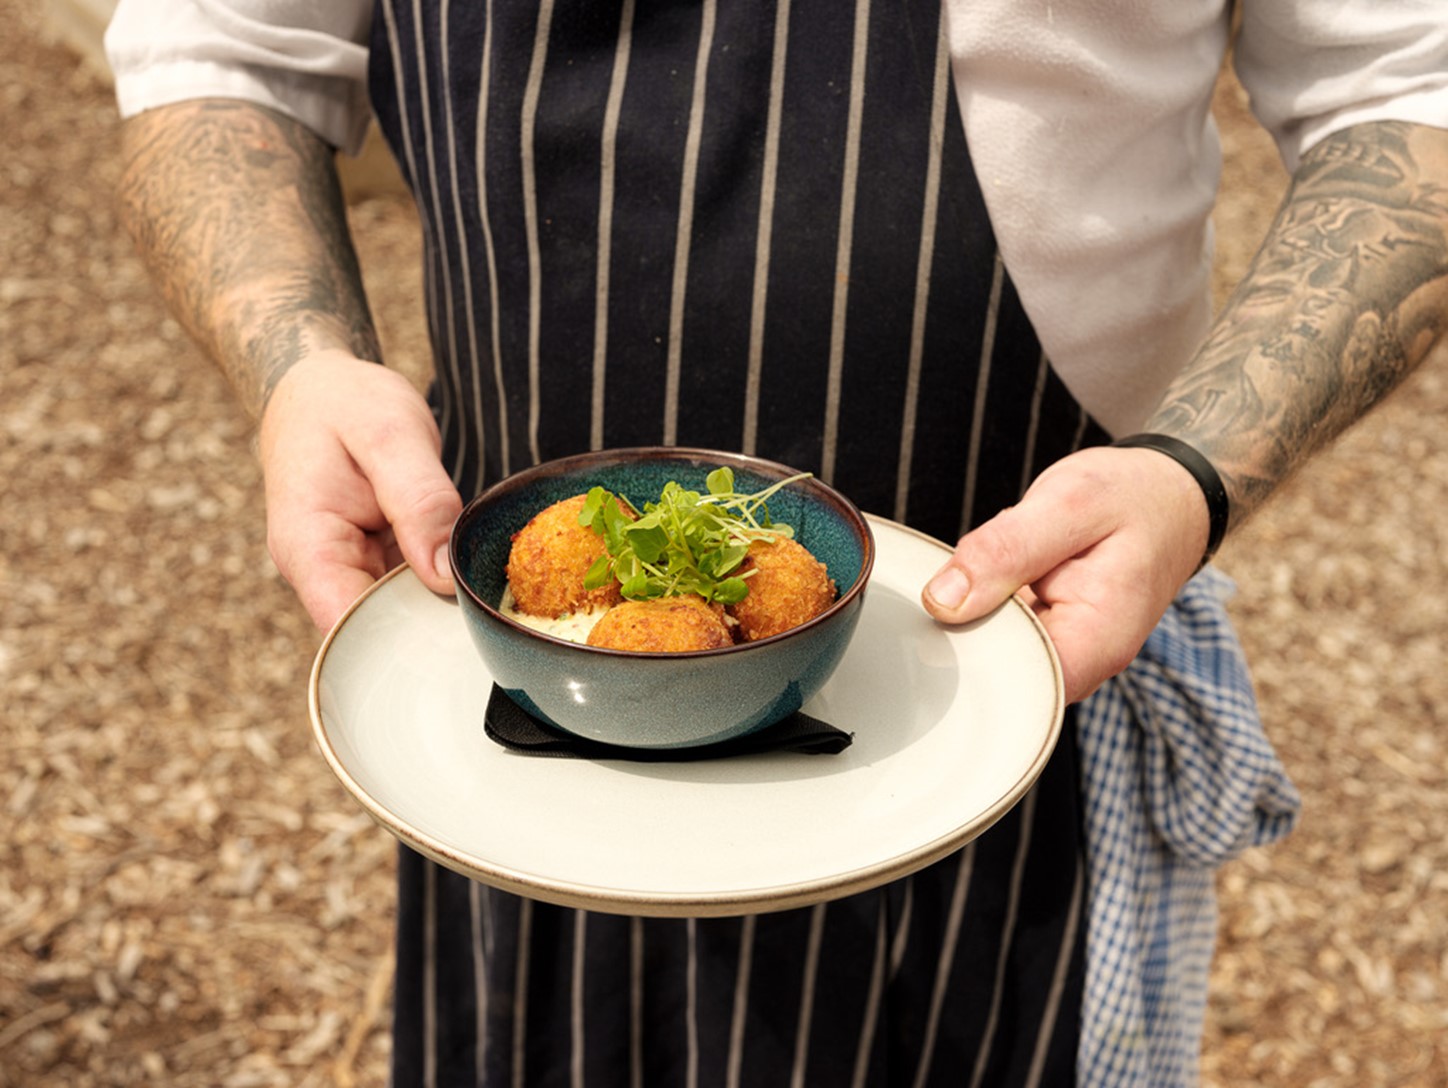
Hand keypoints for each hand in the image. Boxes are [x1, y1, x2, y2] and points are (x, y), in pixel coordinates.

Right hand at [259, 351, 462, 630]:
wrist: (320, 387)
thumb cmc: (345, 402)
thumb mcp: (389, 433)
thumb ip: (420, 501)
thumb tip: (445, 576)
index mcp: (309, 548)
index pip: (350, 629)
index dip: (407, 642)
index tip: (463, 632)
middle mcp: (324, 572)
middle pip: (384, 630)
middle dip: (436, 625)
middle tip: (493, 610)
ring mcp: (351, 569)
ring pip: (405, 611)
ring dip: (444, 603)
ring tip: (489, 587)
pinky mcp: (376, 561)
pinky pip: (413, 585)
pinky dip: (442, 579)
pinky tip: (473, 567)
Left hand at [920, 445, 1210, 702]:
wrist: (1167, 497)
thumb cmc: (1130, 497)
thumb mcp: (1068, 502)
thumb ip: (1004, 549)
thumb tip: (941, 602)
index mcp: (1097, 642)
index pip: (1013, 689)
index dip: (967, 655)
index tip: (944, 618)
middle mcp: (1083, 662)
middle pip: (996, 675)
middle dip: (963, 631)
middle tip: (963, 580)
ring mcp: (1065, 653)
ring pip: (992, 652)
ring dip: (973, 615)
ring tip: (989, 572)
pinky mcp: (1048, 637)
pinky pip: (1000, 633)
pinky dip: (985, 605)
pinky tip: (995, 579)